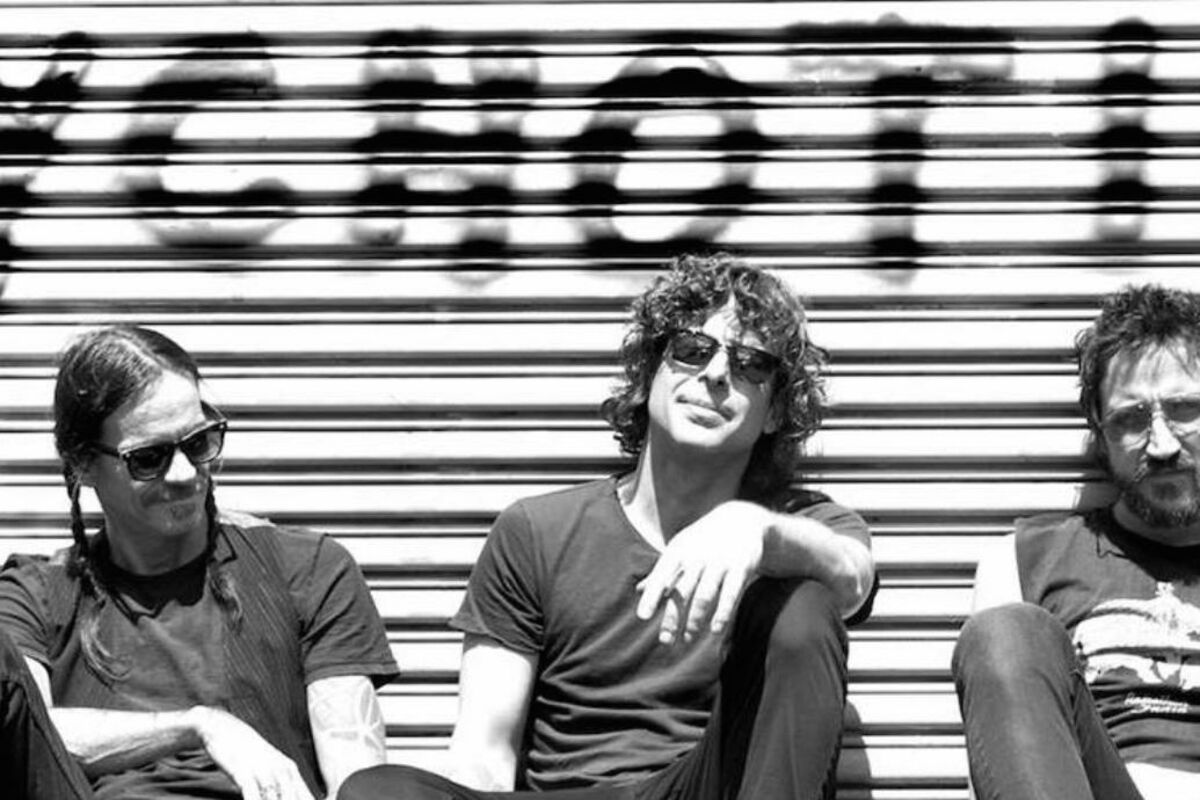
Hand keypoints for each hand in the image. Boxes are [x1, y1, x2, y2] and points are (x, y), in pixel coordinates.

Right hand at [187, 706, 314, 799]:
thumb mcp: (268, 766)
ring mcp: (264, 771)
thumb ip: (280, 784)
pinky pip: (254, 796)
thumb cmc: (246, 752)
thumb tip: (290, 794)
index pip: (307, 797)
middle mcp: (281, 770)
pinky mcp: (245, 774)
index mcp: (290, 769)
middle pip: (295, 799)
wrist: (222, 729)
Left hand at [635, 500, 766, 643]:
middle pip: (682, 591)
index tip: (643, 617)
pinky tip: (715, 630)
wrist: (741, 520)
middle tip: (665, 641)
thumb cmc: (702, 540)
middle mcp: (698, 556)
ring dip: (695, 620)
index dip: (652, 595)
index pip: (662, 575)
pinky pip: (731, 593)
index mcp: (679, 551)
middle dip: (673, 617)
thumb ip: (663, 572)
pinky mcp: (741, 568)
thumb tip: (638, 590)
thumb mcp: (681, 549)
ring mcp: (720, 562)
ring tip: (688, 639)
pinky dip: (723, 613)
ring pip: (704, 595)